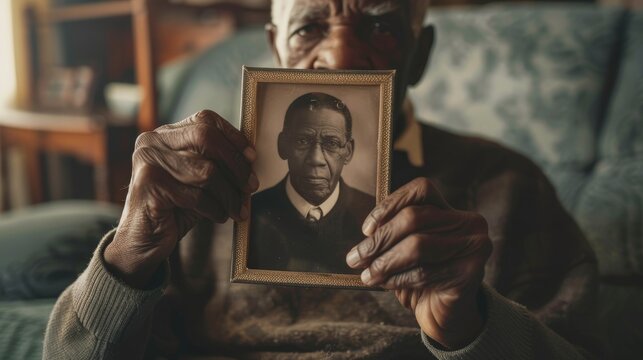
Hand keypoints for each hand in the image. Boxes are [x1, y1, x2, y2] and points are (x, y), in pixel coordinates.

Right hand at [105, 110, 258, 287]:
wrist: (142, 241)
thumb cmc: (175, 209)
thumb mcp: (199, 182)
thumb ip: (218, 165)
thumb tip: (250, 160)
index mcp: (165, 135)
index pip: (205, 120)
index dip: (233, 137)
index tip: (252, 157)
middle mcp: (152, 142)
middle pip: (206, 138)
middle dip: (235, 164)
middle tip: (251, 186)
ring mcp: (148, 161)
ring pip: (206, 171)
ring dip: (229, 194)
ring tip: (237, 209)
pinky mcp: (148, 185)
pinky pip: (196, 196)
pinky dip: (215, 209)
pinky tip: (219, 216)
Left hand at [346, 178, 491, 348]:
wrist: (445, 313)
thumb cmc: (423, 276)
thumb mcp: (406, 248)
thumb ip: (393, 232)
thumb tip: (367, 234)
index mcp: (452, 210)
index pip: (421, 190)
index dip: (390, 205)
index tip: (366, 229)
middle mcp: (470, 223)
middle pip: (414, 218)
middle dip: (380, 240)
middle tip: (355, 258)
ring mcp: (475, 247)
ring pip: (417, 246)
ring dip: (384, 262)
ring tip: (367, 274)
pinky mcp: (470, 273)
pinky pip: (424, 272)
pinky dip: (398, 278)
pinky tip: (385, 283)